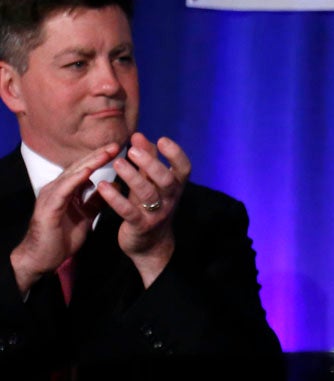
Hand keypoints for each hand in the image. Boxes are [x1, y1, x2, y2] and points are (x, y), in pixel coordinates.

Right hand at [9, 144, 117, 294]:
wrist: (43, 258)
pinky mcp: (48, 208)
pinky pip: (63, 191)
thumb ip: (97, 200)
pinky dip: (75, 180)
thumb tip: (116, 187)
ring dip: (90, 163)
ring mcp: (51, 196)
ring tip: (106, 153)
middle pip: (80, 167)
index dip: (101, 158)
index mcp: (67, 190)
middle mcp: (58, 188)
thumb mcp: (86, 215)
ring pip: (72, 175)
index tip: (119, 148)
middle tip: (116, 144)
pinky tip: (87, 172)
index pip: (85, 168)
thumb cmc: (63, 236)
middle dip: (98, 155)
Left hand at [99, 132, 190, 287]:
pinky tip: (103, 186)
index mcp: (176, 187)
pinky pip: (128, 211)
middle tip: (133, 150)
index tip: (162, 139)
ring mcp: (156, 213)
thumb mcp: (152, 183)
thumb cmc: (150, 206)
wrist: (150, 245)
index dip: (176, 154)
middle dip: (150, 163)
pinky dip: (115, 198)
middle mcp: (170, 199)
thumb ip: (146, 160)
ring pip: (147, 193)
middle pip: (166, 180)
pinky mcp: (140, 226)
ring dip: (132, 177)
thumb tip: (138, 135)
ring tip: (117, 163)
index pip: (184, 168)